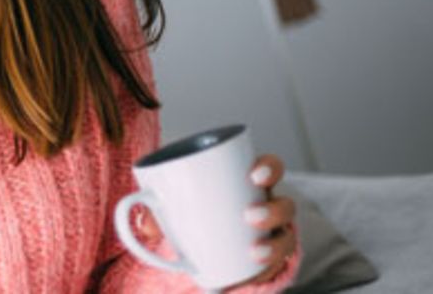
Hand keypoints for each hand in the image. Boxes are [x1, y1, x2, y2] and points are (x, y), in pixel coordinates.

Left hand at [131, 154, 296, 290]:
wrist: (200, 249)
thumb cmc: (189, 215)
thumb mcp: (172, 209)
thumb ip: (157, 213)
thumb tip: (145, 224)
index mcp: (247, 184)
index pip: (269, 168)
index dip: (269, 167)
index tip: (254, 174)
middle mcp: (266, 207)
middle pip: (285, 204)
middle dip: (274, 210)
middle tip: (250, 216)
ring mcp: (271, 235)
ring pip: (287, 236)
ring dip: (275, 243)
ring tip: (254, 250)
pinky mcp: (268, 260)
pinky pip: (279, 263)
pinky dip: (270, 265)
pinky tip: (255, 266)